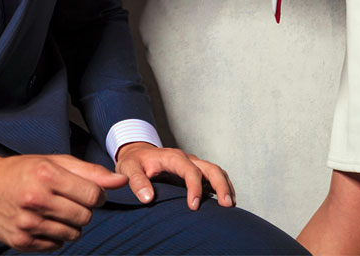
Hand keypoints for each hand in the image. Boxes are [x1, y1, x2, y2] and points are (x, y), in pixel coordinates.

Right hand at [0, 152, 127, 251]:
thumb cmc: (25, 170)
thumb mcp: (56, 162)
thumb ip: (91, 172)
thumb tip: (122, 181)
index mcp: (46, 174)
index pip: (92, 195)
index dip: (97, 195)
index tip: (89, 191)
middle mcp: (35, 199)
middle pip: (84, 216)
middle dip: (84, 209)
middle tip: (70, 199)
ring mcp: (27, 223)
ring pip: (73, 234)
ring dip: (72, 223)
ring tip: (57, 209)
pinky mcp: (21, 241)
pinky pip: (56, 245)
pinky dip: (56, 235)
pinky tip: (44, 220)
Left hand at [115, 142, 235, 209]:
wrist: (136, 153)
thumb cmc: (133, 162)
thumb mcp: (129, 169)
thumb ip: (136, 181)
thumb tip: (148, 198)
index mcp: (172, 157)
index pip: (190, 170)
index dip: (194, 187)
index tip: (194, 206)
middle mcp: (186, 159)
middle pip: (210, 168)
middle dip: (221, 185)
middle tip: (226, 205)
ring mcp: (192, 164)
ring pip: (215, 171)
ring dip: (225, 186)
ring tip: (230, 205)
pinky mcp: (194, 171)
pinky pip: (213, 176)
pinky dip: (221, 186)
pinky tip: (223, 201)